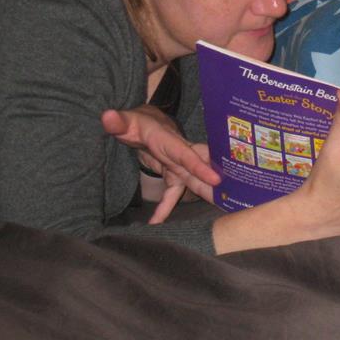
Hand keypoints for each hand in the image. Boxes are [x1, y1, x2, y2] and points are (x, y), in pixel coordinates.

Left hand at [101, 106, 219, 223]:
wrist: (146, 123)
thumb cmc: (137, 121)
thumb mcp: (126, 120)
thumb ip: (118, 121)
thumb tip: (107, 117)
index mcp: (171, 141)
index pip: (187, 155)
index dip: (201, 167)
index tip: (217, 179)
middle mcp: (180, 155)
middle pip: (201, 171)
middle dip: (216, 185)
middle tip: (233, 200)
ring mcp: (179, 166)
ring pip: (196, 183)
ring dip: (208, 196)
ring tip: (223, 212)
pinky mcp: (173, 175)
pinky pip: (173, 194)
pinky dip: (167, 208)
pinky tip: (156, 223)